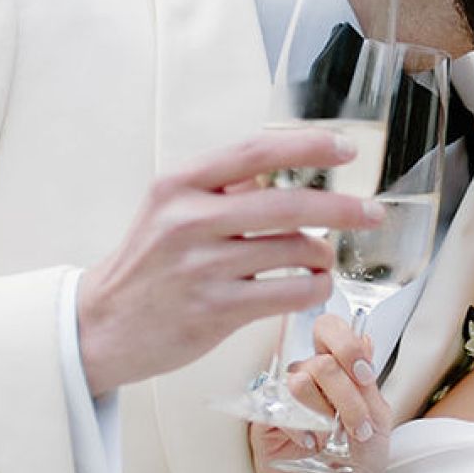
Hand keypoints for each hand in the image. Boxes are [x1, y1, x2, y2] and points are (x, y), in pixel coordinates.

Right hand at [75, 133, 380, 394]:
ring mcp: (203, 268)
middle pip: (289, 204)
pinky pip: (289, 293)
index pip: (256, 152)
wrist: (101, 326)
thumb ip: (223, 189)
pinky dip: (314, 288)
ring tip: (322, 259)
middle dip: (342, 207)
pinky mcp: (216, 311)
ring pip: (295, 250)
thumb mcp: (170, 210)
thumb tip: (286, 170)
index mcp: (179, 185)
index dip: (308, 146)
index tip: (346, 147)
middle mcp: (189, 221)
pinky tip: (314, 286)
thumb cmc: (147, 265)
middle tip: (371, 213)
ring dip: (323, 255)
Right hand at [253, 318, 392, 472]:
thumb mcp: (377, 428)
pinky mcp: (265, 420)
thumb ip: (370, 388)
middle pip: (322, 360)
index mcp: (336, 372)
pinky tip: (312, 445)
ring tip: (332, 439)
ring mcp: (284, 397)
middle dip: (348, 396)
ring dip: (325, 414)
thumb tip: (367, 342)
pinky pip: (280, 409)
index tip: (364, 375)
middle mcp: (308, 378)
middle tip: (357, 427)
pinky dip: (302, 429)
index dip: (347, 344)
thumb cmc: (352, 463)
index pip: (330, 331)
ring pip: (300, 380)